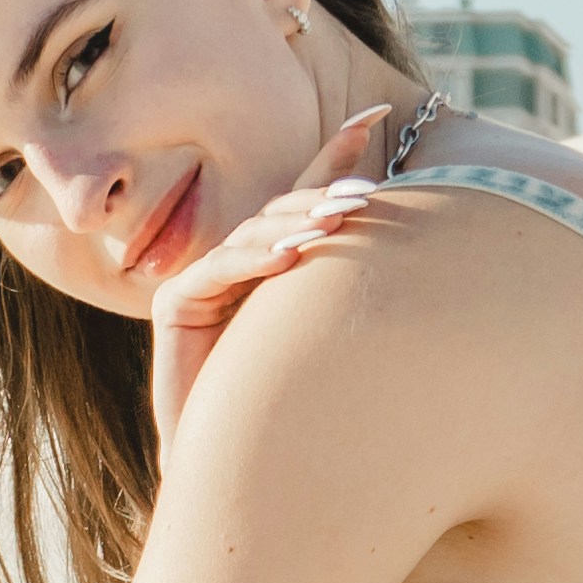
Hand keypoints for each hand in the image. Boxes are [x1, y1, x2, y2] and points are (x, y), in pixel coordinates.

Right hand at [148, 101, 403, 434]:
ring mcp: (204, 281)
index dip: (337, 154)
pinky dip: (254, 262)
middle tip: (367, 198)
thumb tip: (408, 231)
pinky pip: (217, 272)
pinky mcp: (174, 304)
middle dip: (323, 197)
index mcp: (276, 264)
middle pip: (281, 212)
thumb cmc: (300, 412)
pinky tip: (290, 260)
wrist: (242, 468)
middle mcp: (239, 265)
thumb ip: (361, 281)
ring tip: (335, 224)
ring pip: (254, 237)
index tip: (376, 114)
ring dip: (295, 226)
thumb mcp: (342, 333)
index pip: (307, 198)